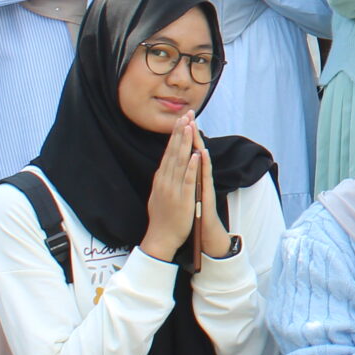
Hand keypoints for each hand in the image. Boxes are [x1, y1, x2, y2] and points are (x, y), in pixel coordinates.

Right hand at [140, 124, 198, 262]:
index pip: (168, 152)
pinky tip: (197, 154)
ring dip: (186, 144)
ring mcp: (173, 189)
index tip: (180, 121)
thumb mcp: (157, 195)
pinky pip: (189, 179)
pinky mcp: (183, 198)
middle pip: (173, 153)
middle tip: (185, 116)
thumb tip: (162, 169)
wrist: (161, 238)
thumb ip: (161, 181)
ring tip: (190, 127)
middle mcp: (165, 181)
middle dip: (180, 133)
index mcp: (160, 179)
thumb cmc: (161, 218)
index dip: (174, 136)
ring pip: (180, 162)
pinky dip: (193, 166)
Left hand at [187, 116, 233, 261]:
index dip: (182, 136)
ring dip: (197, 143)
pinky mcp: (206, 193)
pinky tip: (201, 154)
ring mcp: (203, 184)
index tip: (179, 119)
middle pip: (194, 151)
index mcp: (190, 176)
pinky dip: (202, 165)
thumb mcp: (185, 193)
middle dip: (190, 133)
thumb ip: (184, 178)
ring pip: (200, 160)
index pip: (185, 152)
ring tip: (195, 127)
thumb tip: (180, 165)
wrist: (204, 231)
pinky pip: (204, 177)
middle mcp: (198, 177)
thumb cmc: (194, 213)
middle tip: (189, 114)